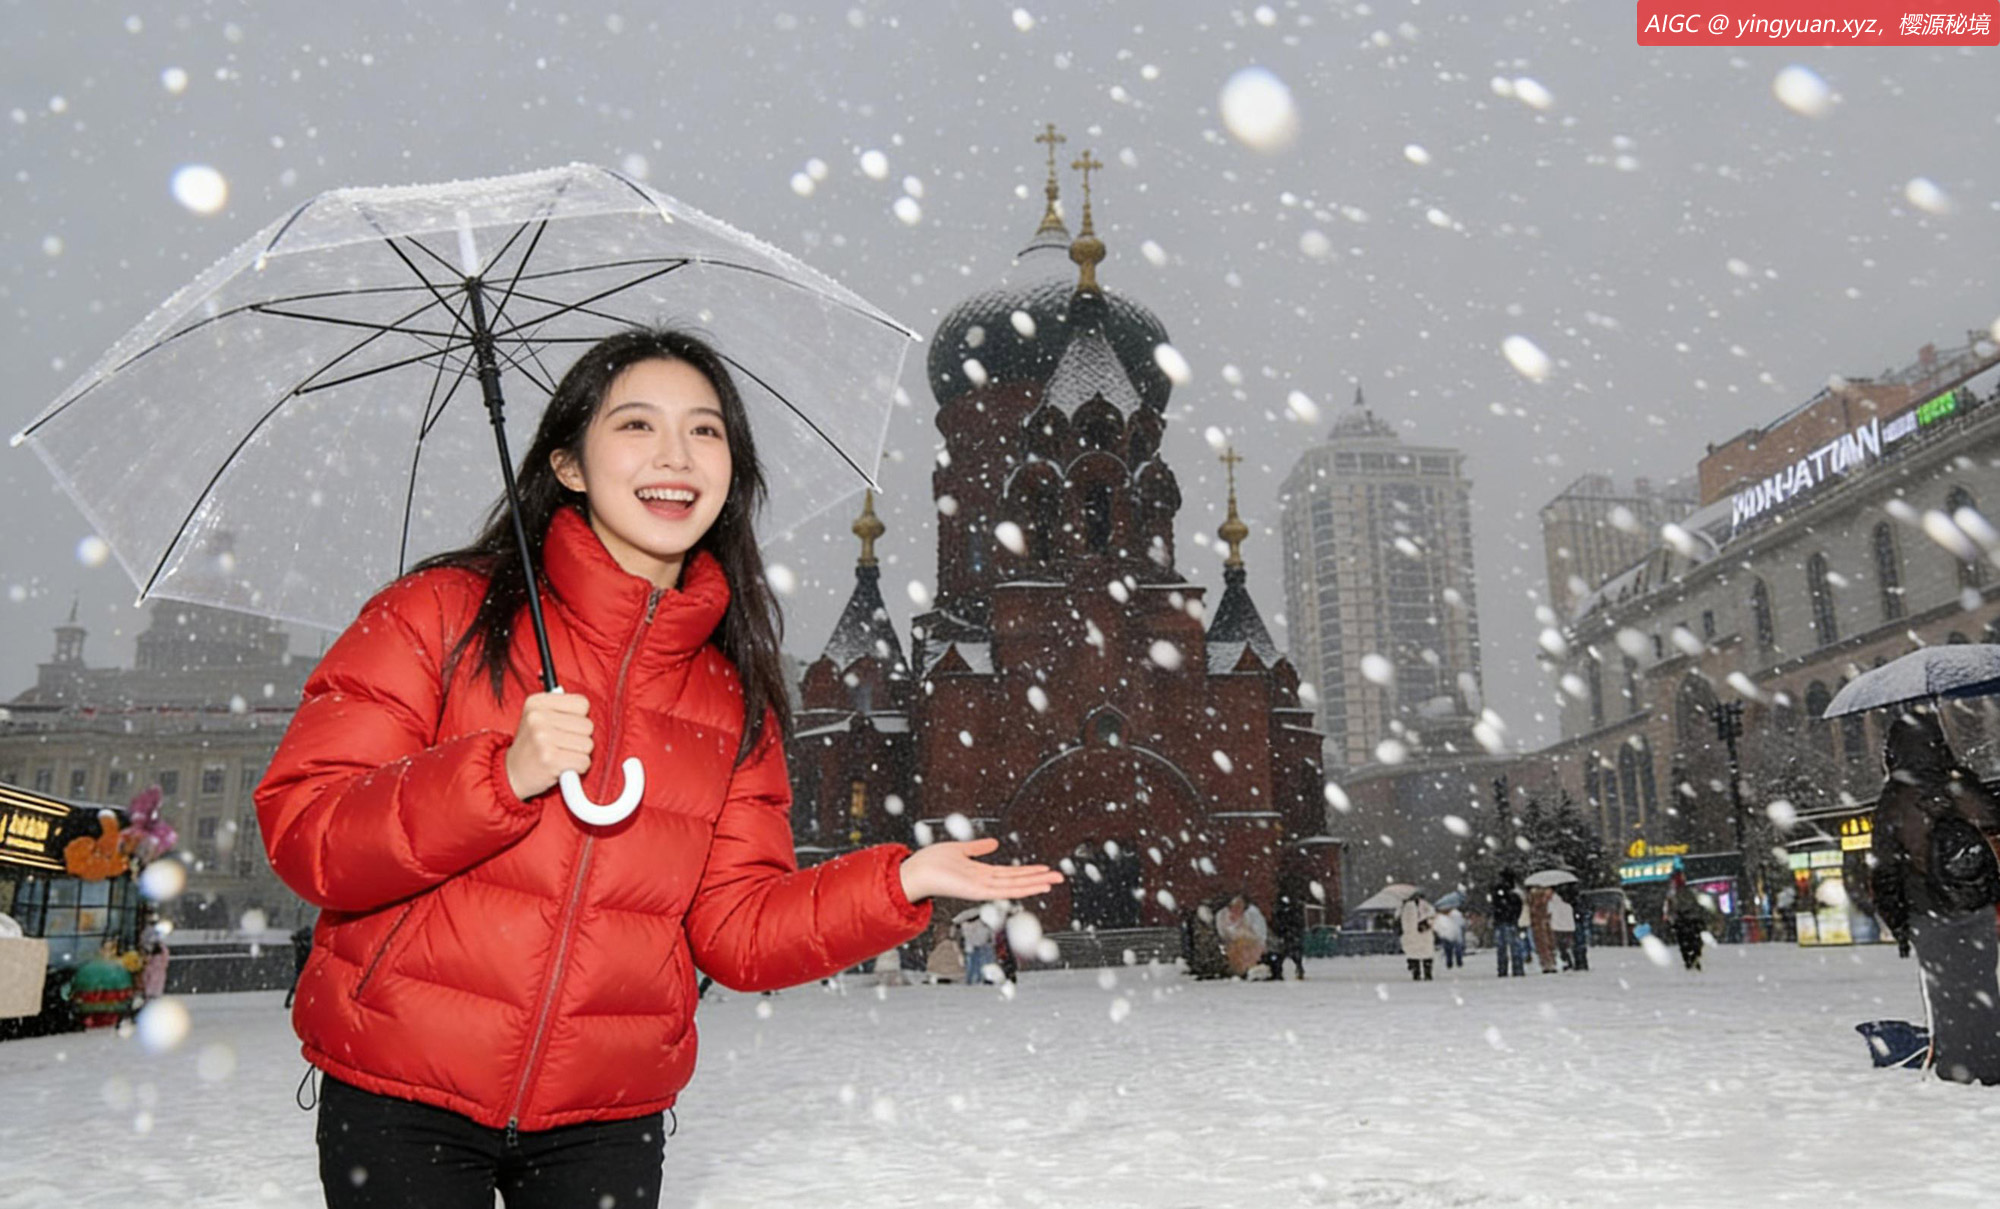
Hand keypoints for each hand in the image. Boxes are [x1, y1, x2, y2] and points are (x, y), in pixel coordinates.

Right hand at [504, 691, 592, 800]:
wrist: (512, 774)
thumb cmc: (534, 745)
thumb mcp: (540, 718)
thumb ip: (564, 708)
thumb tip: (588, 706)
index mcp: (537, 702)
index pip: (582, 704)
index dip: (579, 718)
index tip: (563, 727)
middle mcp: (538, 717)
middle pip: (587, 725)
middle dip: (580, 738)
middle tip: (561, 745)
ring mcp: (543, 737)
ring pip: (588, 744)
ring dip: (579, 754)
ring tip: (561, 755)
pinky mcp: (550, 759)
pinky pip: (584, 761)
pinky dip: (578, 768)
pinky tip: (563, 766)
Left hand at [898, 837, 1063, 903]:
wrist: (914, 872)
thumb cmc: (931, 863)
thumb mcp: (959, 850)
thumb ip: (977, 848)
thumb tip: (993, 843)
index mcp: (980, 874)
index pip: (1010, 873)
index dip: (1028, 872)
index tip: (1045, 870)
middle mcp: (984, 882)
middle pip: (1017, 880)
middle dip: (1038, 879)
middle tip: (1059, 877)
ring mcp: (982, 888)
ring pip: (1015, 886)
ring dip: (1035, 883)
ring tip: (1053, 881)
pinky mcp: (977, 890)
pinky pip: (1004, 889)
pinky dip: (1021, 888)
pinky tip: (1033, 886)